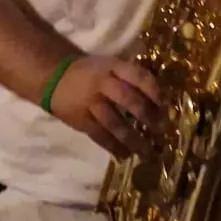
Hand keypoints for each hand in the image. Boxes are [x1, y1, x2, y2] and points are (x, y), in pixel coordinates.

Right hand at [47, 54, 162, 157]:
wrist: (55, 78)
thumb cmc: (91, 73)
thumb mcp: (111, 65)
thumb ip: (131, 78)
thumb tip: (160, 100)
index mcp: (113, 67)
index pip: (138, 76)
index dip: (154, 91)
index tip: (165, 106)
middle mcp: (103, 84)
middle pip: (129, 100)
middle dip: (148, 116)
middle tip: (162, 130)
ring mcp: (91, 103)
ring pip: (115, 123)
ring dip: (133, 139)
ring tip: (147, 152)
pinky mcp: (81, 120)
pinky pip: (100, 135)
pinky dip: (113, 146)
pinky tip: (125, 154)